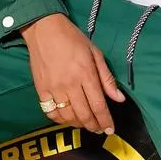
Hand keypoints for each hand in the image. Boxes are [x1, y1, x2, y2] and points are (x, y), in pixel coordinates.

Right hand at [21, 14, 124, 134]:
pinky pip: (50, 112)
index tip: (110, 130)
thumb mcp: (95, 53)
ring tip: (86, 125)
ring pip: (68, 117)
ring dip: (79, 124)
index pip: (98, 105)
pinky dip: (60, 120)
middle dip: (94, 126)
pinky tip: (67, 119)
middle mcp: (70, 84)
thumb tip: (119, 99)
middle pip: (84, 114)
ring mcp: (53, 89)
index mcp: (86, 74)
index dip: (105, 121)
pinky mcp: (41, 90)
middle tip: (99, 129)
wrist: (44, 30)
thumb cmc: (73, 39)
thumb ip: (107, 78)